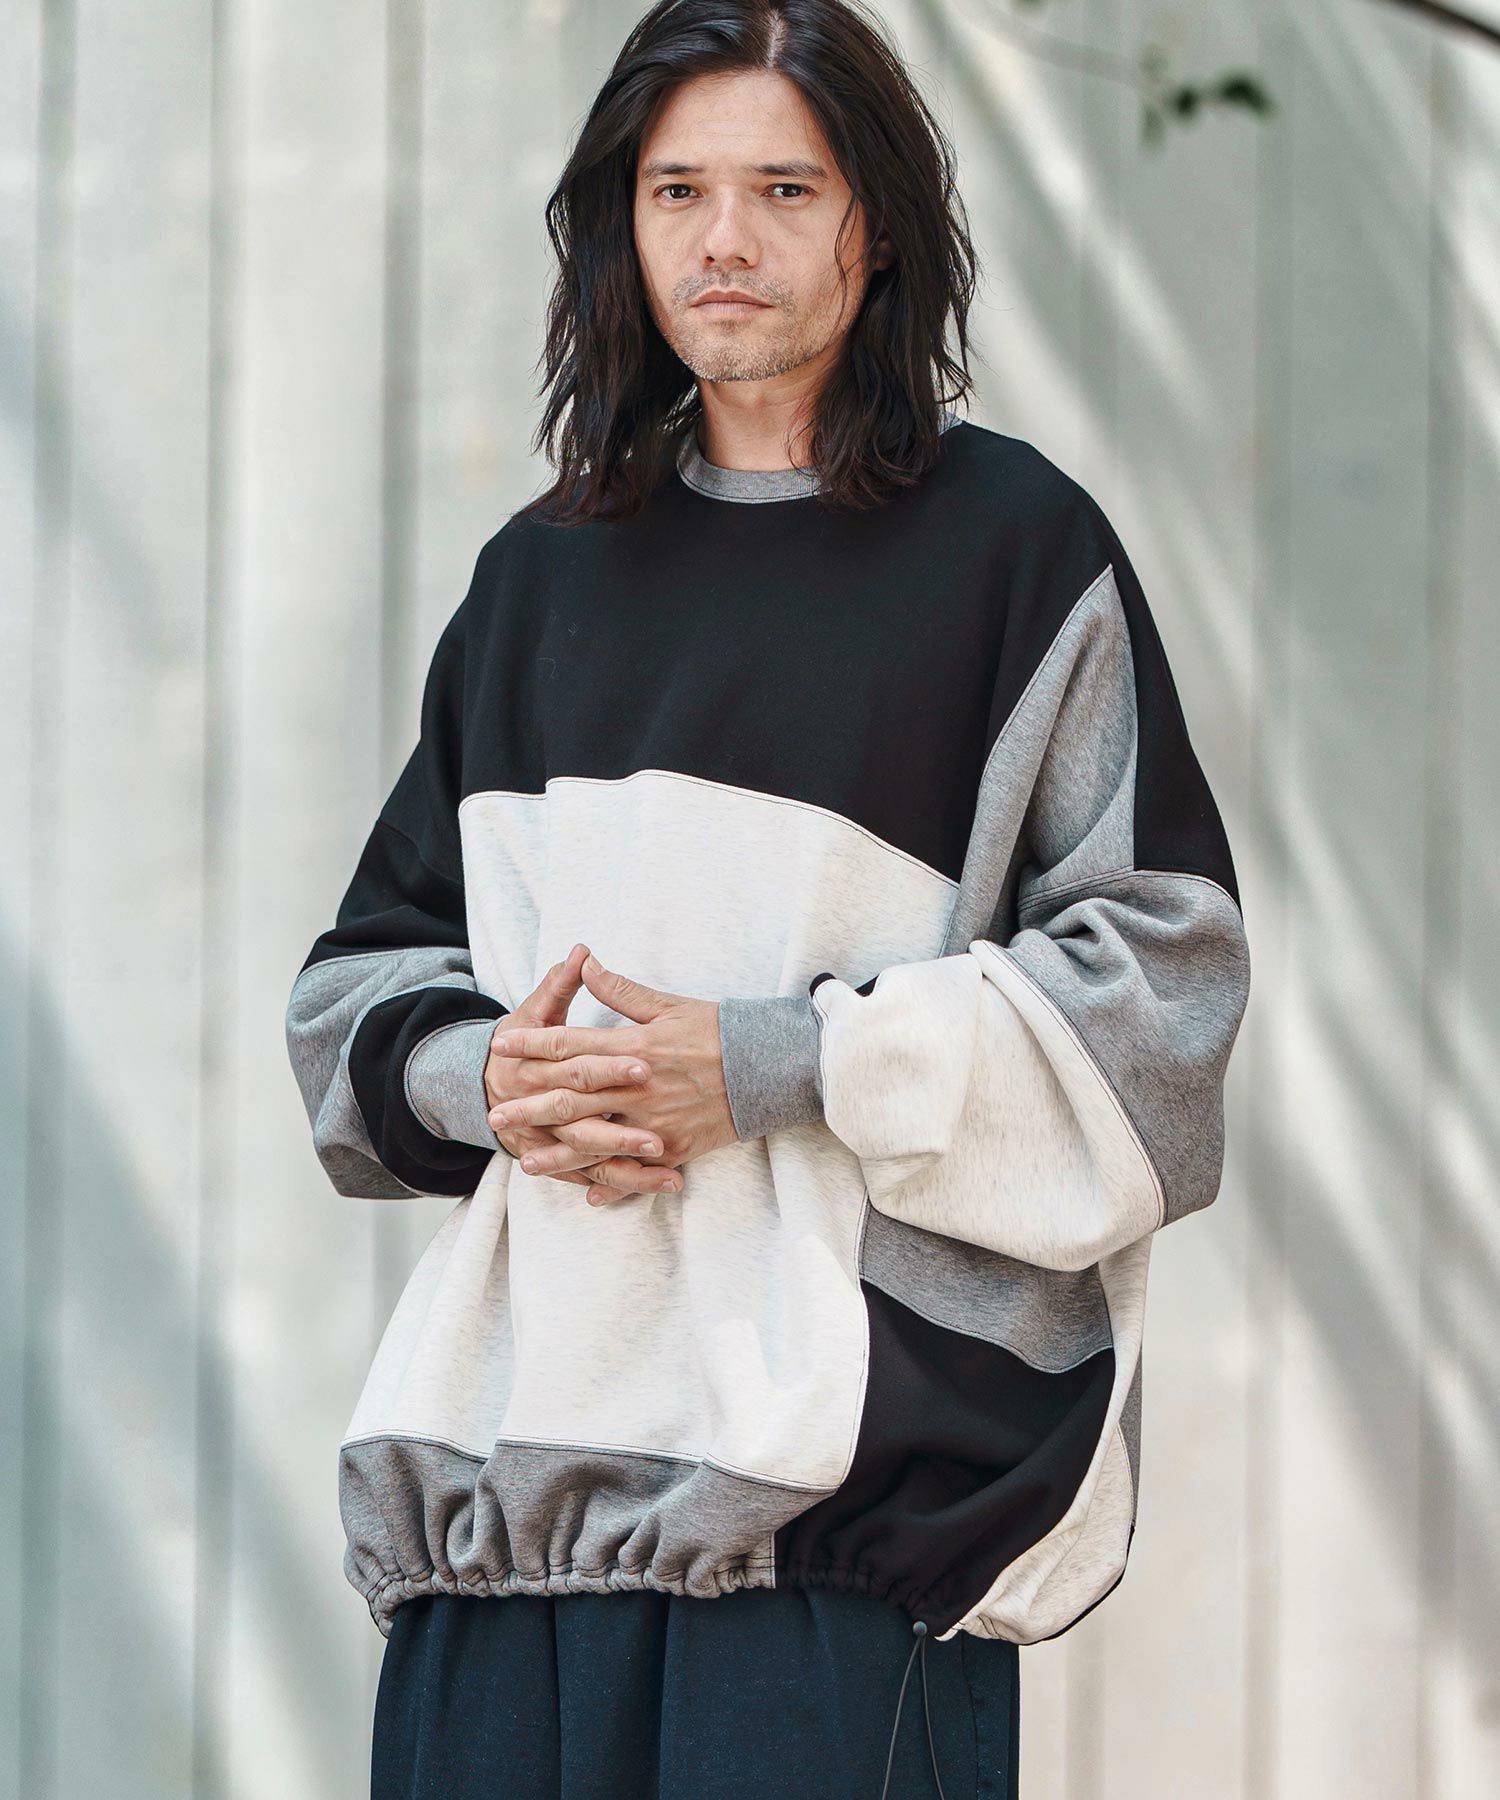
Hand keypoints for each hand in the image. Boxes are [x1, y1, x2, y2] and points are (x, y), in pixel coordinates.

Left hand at [488, 946, 738, 1204]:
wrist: (768, 1067)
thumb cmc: (719, 1030)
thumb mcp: (669, 1005)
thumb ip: (622, 991)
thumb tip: (585, 963)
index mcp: (634, 1047)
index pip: (571, 1044)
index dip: (534, 1044)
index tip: (502, 1046)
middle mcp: (638, 1088)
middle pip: (573, 1098)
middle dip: (531, 1106)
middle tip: (495, 1114)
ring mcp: (655, 1122)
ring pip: (597, 1141)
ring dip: (558, 1153)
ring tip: (526, 1162)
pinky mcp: (676, 1147)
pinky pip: (638, 1169)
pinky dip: (614, 1183)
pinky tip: (589, 1194)